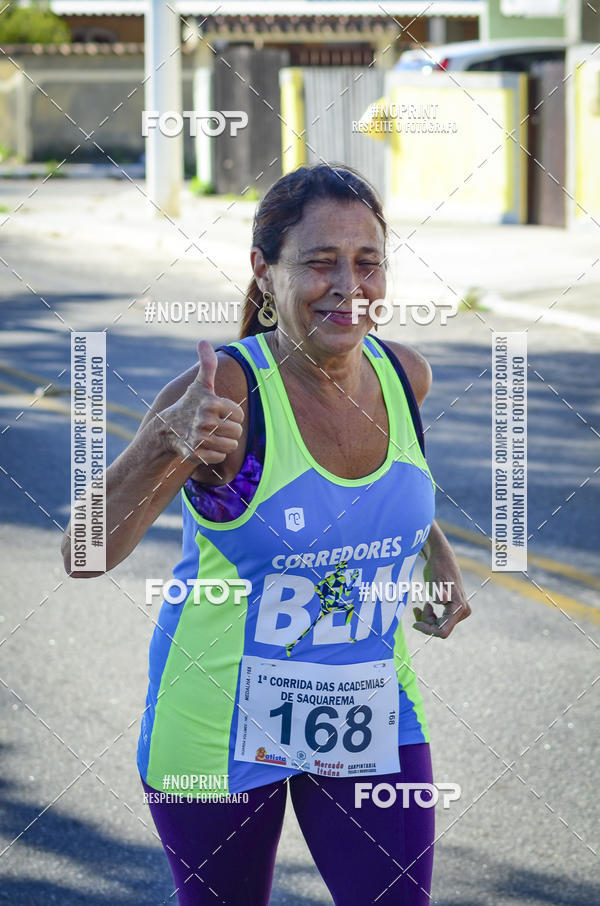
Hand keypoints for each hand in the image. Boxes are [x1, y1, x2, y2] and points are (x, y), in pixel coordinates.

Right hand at [158, 341, 243, 465]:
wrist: (166, 429)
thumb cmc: (189, 404)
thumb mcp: (200, 385)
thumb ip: (207, 364)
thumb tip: (203, 341)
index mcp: (211, 403)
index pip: (239, 414)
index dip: (232, 414)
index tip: (219, 413)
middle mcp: (205, 421)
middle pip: (237, 432)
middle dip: (229, 430)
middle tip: (215, 426)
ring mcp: (199, 439)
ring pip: (230, 446)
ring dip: (223, 442)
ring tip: (211, 436)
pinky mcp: (195, 454)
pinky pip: (220, 457)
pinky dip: (215, 454)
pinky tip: (205, 446)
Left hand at [412, 553, 470, 638]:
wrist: (441, 559)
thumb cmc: (437, 568)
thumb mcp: (435, 579)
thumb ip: (438, 591)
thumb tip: (442, 600)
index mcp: (459, 607)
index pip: (443, 631)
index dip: (428, 630)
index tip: (415, 623)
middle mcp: (463, 611)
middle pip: (440, 629)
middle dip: (427, 622)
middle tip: (417, 608)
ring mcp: (460, 611)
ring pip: (440, 626)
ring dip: (427, 619)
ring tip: (418, 607)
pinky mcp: (454, 610)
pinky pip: (441, 620)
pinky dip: (429, 616)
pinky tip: (422, 607)